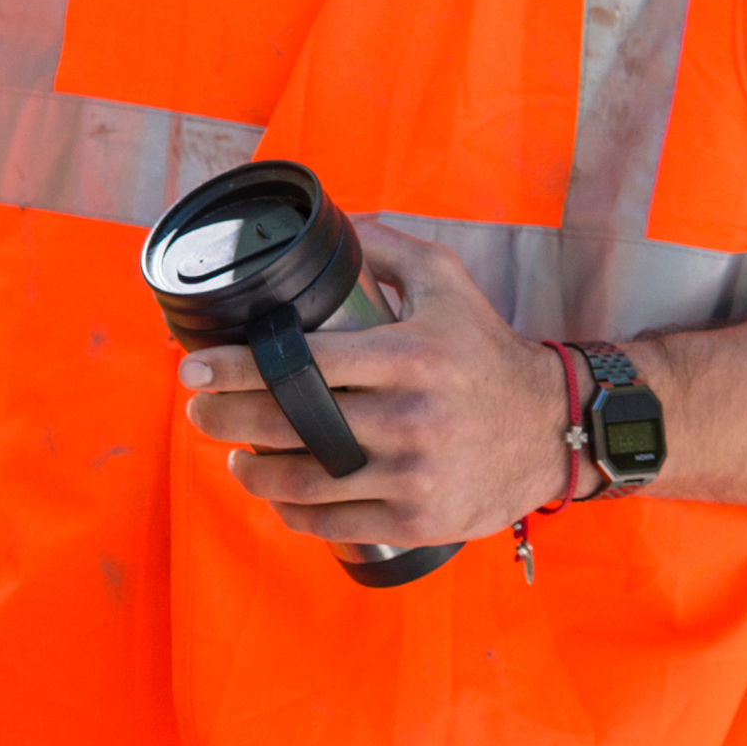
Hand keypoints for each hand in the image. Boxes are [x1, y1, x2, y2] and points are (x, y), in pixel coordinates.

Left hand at [177, 224, 573, 548]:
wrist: (551, 426)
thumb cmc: (485, 350)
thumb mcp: (446, 282)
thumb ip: (385, 247)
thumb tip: (329, 221)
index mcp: (410, 356)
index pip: (302, 363)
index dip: (236, 366)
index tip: (194, 365)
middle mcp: (411, 418)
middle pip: (292, 424)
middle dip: (226, 417)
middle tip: (198, 409)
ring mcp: (415, 476)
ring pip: (307, 481)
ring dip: (253, 472)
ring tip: (233, 455)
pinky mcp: (421, 521)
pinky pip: (337, 524)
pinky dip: (295, 513)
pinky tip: (277, 496)